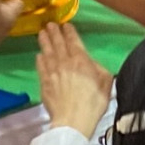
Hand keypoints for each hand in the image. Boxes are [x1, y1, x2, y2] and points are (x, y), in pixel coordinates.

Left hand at [36, 21, 111, 137]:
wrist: (73, 120)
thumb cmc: (93, 102)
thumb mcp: (106, 82)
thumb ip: (99, 69)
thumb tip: (92, 63)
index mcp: (81, 60)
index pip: (73, 41)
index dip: (69, 31)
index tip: (66, 25)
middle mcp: (64, 62)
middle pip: (58, 43)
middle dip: (54, 32)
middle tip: (50, 24)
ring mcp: (52, 72)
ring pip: (47, 52)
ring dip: (44, 41)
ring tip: (42, 33)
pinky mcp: (44, 83)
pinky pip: (40, 66)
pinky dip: (40, 59)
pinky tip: (39, 55)